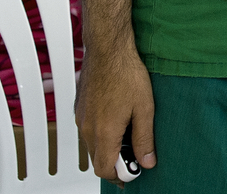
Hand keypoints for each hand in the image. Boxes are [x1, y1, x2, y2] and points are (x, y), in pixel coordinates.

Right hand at [77, 41, 155, 185]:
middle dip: (115, 163)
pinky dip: (101, 135)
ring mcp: (80, 119)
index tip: (134, 172)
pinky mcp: (80, 109)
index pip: (105, 169)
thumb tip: (147, 161)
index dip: (120, 176)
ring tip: (129, 136)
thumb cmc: (127, 73)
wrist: (108, 49)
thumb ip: (144, 138)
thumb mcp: (145, 108)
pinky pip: (88, 131)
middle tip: (135, 157)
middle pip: (97, 160)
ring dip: (108, 149)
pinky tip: (118, 121)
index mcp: (104, 132)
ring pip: (92, 146)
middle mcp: (87, 129)